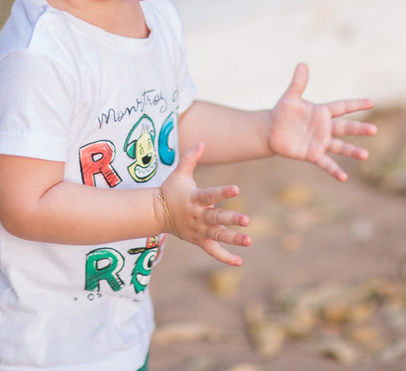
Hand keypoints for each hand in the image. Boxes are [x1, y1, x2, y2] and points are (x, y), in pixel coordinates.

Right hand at [159, 142, 251, 265]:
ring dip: (233, 239)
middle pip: (215, 219)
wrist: (156, 213)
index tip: (237, 189)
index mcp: (194, 199)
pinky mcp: (199, 240)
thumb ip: (190, 158)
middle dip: (230, 220)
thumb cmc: (171, 190)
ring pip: (217, 236)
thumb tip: (202, 143)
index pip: (210, 195)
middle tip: (247, 220)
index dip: (223, 192)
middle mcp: (197, 216)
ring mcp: (198, 230)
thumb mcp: (178, 174)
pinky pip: (212, 251)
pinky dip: (224, 257)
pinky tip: (239, 261)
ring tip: (249, 241)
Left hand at [267, 63, 375, 181]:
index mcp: (322, 112)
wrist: (271, 131)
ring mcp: (320, 142)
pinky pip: (326, 163)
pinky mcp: (312, 154)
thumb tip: (302, 64)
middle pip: (345, 128)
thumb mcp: (290, 97)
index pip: (342, 107)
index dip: (355, 104)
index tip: (371, 102)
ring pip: (340, 147)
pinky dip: (334, 170)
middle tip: (374, 130)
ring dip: (352, 151)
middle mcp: (325, 128)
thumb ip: (298, 83)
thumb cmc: (282, 112)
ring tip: (365, 155)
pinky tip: (344, 178)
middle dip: (359, 129)